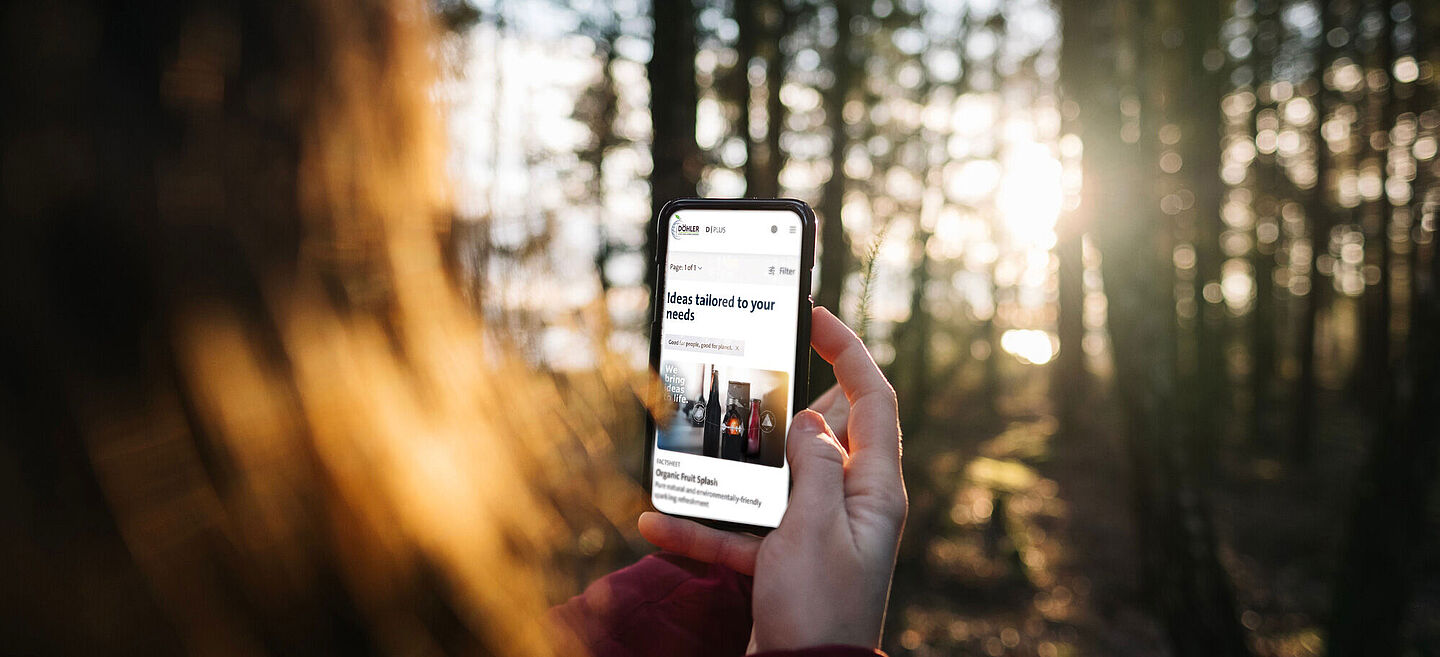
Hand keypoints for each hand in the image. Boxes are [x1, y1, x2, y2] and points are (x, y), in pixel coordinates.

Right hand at [639, 306, 906, 651]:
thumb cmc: (819, 611)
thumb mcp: (815, 528)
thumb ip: (815, 465)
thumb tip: (813, 420)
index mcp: (873, 489)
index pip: (873, 401)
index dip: (848, 351)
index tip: (816, 317)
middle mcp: (849, 504)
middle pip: (823, 432)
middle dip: (781, 405)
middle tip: (749, 375)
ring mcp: (816, 533)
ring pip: (771, 480)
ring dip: (730, 471)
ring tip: (694, 444)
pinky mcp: (783, 562)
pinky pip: (741, 531)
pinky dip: (704, 526)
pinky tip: (659, 519)